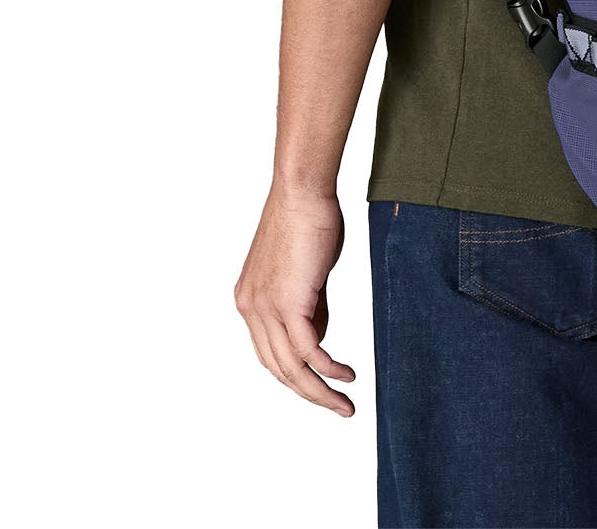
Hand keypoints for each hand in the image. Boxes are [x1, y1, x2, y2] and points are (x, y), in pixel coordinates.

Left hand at [235, 186, 356, 415]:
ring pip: (291, 368)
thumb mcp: (307, 271)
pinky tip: (346, 376)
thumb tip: (319, 338)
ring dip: (319, 392)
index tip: (322, 383)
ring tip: (345, 404)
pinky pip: (308, 351)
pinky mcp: (287, 304)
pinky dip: (328, 369)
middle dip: (309, 393)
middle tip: (337, 406)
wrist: (302, 190)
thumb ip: (310, 306)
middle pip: (278, 369)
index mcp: (250, 301)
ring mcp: (265, 308)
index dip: (295, 373)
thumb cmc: (310, 218)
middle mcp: (250, 309)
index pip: (269, 353)